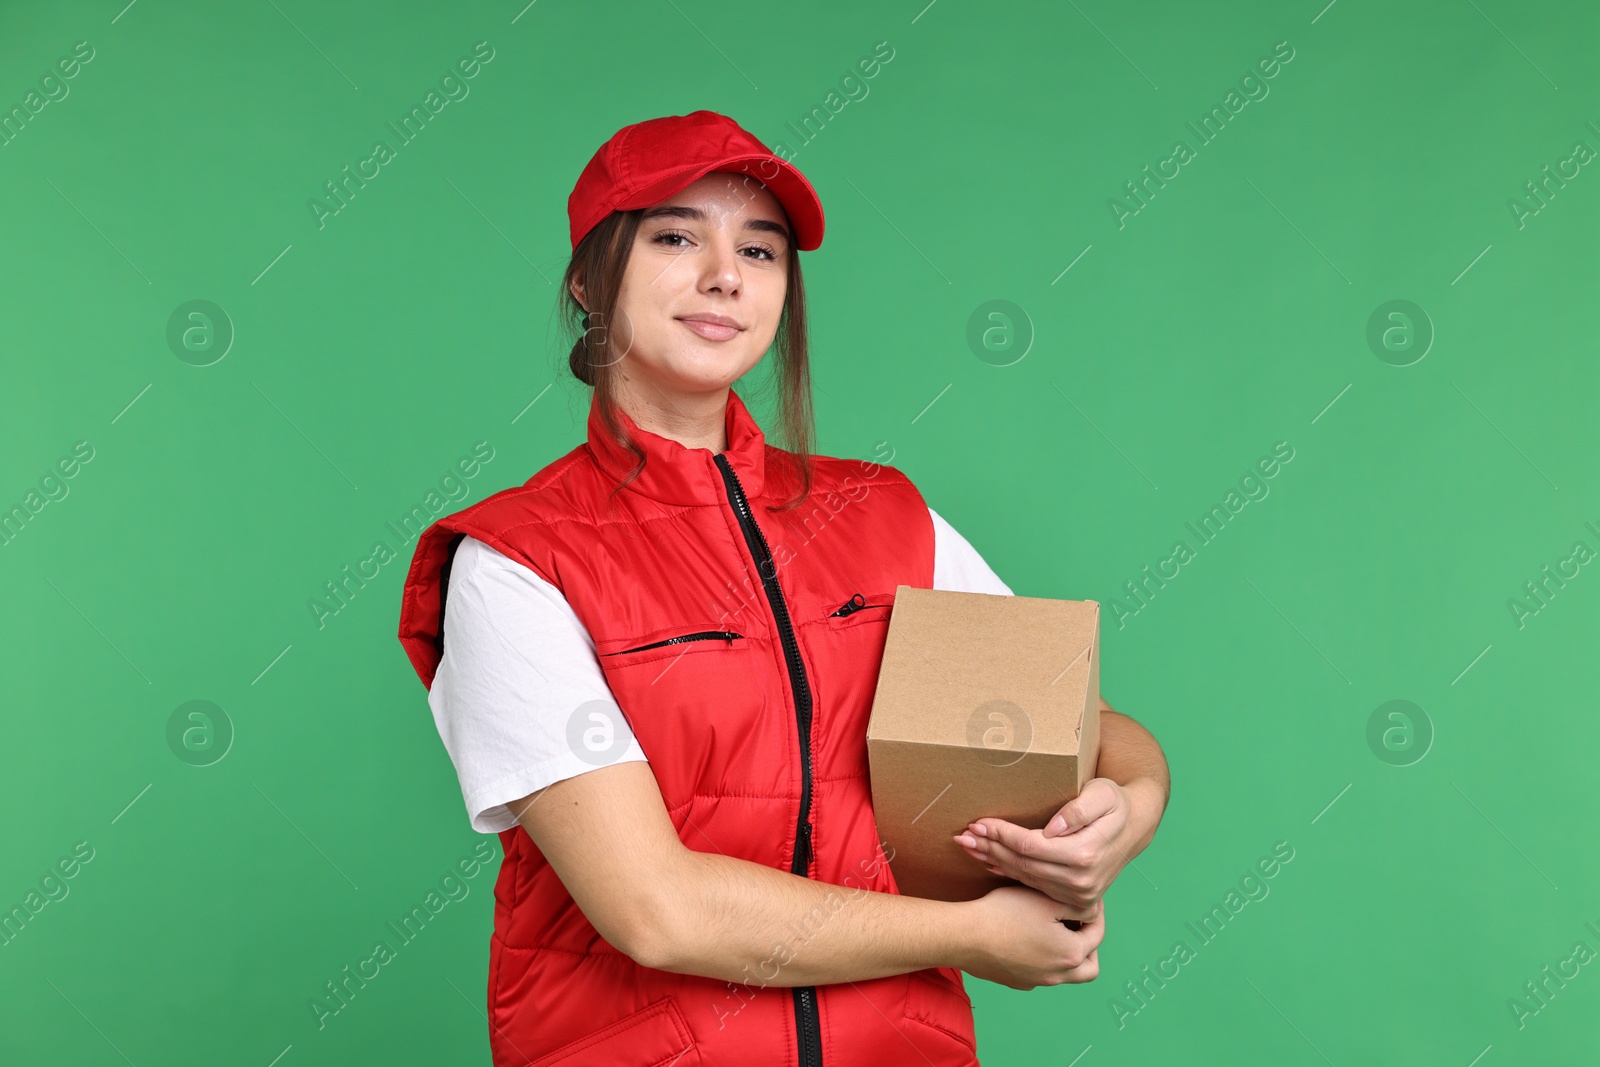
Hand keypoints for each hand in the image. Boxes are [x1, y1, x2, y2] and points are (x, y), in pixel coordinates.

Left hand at [952, 777, 1134, 914]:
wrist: (1134, 827)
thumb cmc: (1115, 804)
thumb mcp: (1104, 794)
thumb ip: (1080, 809)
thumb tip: (1054, 828)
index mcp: (1086, 854)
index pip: (1031, 846)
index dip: (1003, 835)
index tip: (979, 823)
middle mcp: (1081, 880)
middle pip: (1023, 864)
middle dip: (990, 849)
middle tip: (962, 837)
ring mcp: (1077, 893)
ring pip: (1025, 876)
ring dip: (994, 861)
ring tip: (969, 848)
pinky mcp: (1073, 898)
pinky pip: (1034, 885)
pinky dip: (1009, 873)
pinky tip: (990, 863)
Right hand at [961, 887, 1103, 988]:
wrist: (965, 936)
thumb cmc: (1006, 914)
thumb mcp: (1046, 900)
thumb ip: (1076, 905)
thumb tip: (1092, 910)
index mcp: (1071, 954)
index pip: (1097, 934)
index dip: (1097, 913)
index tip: (1090, 900)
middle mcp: (1057, 975)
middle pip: (1089, 967)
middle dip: (1090, 946)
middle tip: (1080, 925)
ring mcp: (1035, 981)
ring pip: (1064, 974)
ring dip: (1065, 955)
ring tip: (1055, 932)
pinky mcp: (1016, 981)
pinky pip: (1040, 974)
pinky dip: (1043, 960)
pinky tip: (1029, 942)